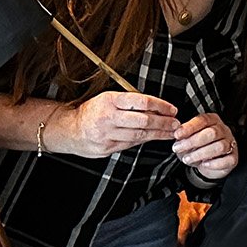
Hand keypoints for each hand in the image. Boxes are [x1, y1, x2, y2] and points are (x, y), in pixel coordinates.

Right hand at [57, 92, 178, 156]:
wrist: (70, 130)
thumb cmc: (92, 111)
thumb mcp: (108, 99)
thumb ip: (129, 102)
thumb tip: (155, 106)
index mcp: (109, 100)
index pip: (140, 101)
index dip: (160, 105)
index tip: (172, 109)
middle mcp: (108, 117)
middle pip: (142, 120)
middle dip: (163, 122)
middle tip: (176, 123)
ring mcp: (107, 134)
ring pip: (139, 135)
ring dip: (158, 134)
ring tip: (170, 132)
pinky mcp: (107, 147)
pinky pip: (131, 144)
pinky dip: (145, 141)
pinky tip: (154, 138)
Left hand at [173, 111, 237, 180]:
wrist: (207, 163)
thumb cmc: (198, 148)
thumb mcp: (187, 140)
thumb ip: (183, 137)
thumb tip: (178, 137)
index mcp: (212, 121)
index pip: (203, 120)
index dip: (189, 127)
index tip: (177, 135)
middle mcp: (223, 130)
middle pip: (212, 133)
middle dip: (193, 141)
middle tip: (179, 148)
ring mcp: (230, 144)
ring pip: (220, 146)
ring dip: (200, 154)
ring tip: (188, 159)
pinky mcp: (233, 158)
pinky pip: (227, 160)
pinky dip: (214, 163)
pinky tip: (204, 164)